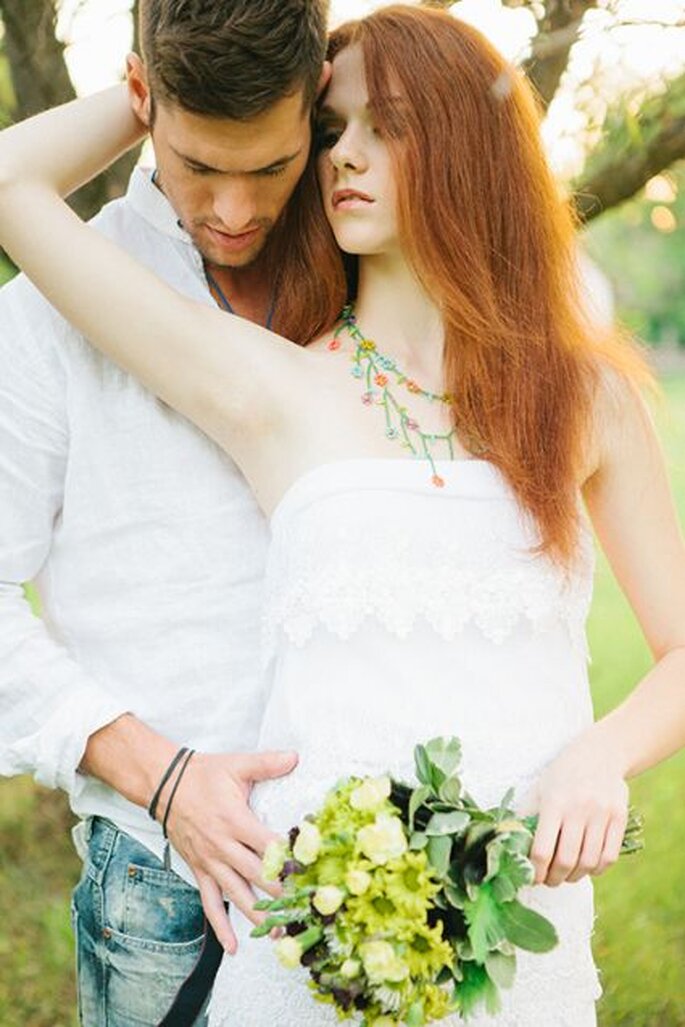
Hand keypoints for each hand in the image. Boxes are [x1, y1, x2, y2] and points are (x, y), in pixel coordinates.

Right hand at [157, 749, 297, 952]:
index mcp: (236, 820)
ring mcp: (210, 862)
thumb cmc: (204, 774)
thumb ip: (267, 763)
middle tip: (306, 910)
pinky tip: (233, 946)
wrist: (164, 784)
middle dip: (282, 894)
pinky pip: (210, 903)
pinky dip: (220, 927)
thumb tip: (296, 757)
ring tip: (279, 934)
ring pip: (237, 895)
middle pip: (257, 876)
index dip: (290, 859)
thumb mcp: (237, 764)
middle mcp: (223, 846)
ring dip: (258, 917)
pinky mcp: (199, 870)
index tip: (312, 873)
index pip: (268, 845)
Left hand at [517, 737, 627, 886]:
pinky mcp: (620, 817)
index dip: (536, 871)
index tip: (532, 878)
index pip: (543, 849)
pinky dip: (597, 869)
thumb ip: (526, 816)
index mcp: (554, 802)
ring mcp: (602, 814)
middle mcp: (579, 808)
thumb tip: (510, 845)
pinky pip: (609, 856)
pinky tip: (587, 867)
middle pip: (567, 860)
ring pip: (589, 862)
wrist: (600, 753)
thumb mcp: (540, 789)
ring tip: (566, 876)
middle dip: (555, 878)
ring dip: (575, 877)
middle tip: (549, 881)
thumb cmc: (563, 774)